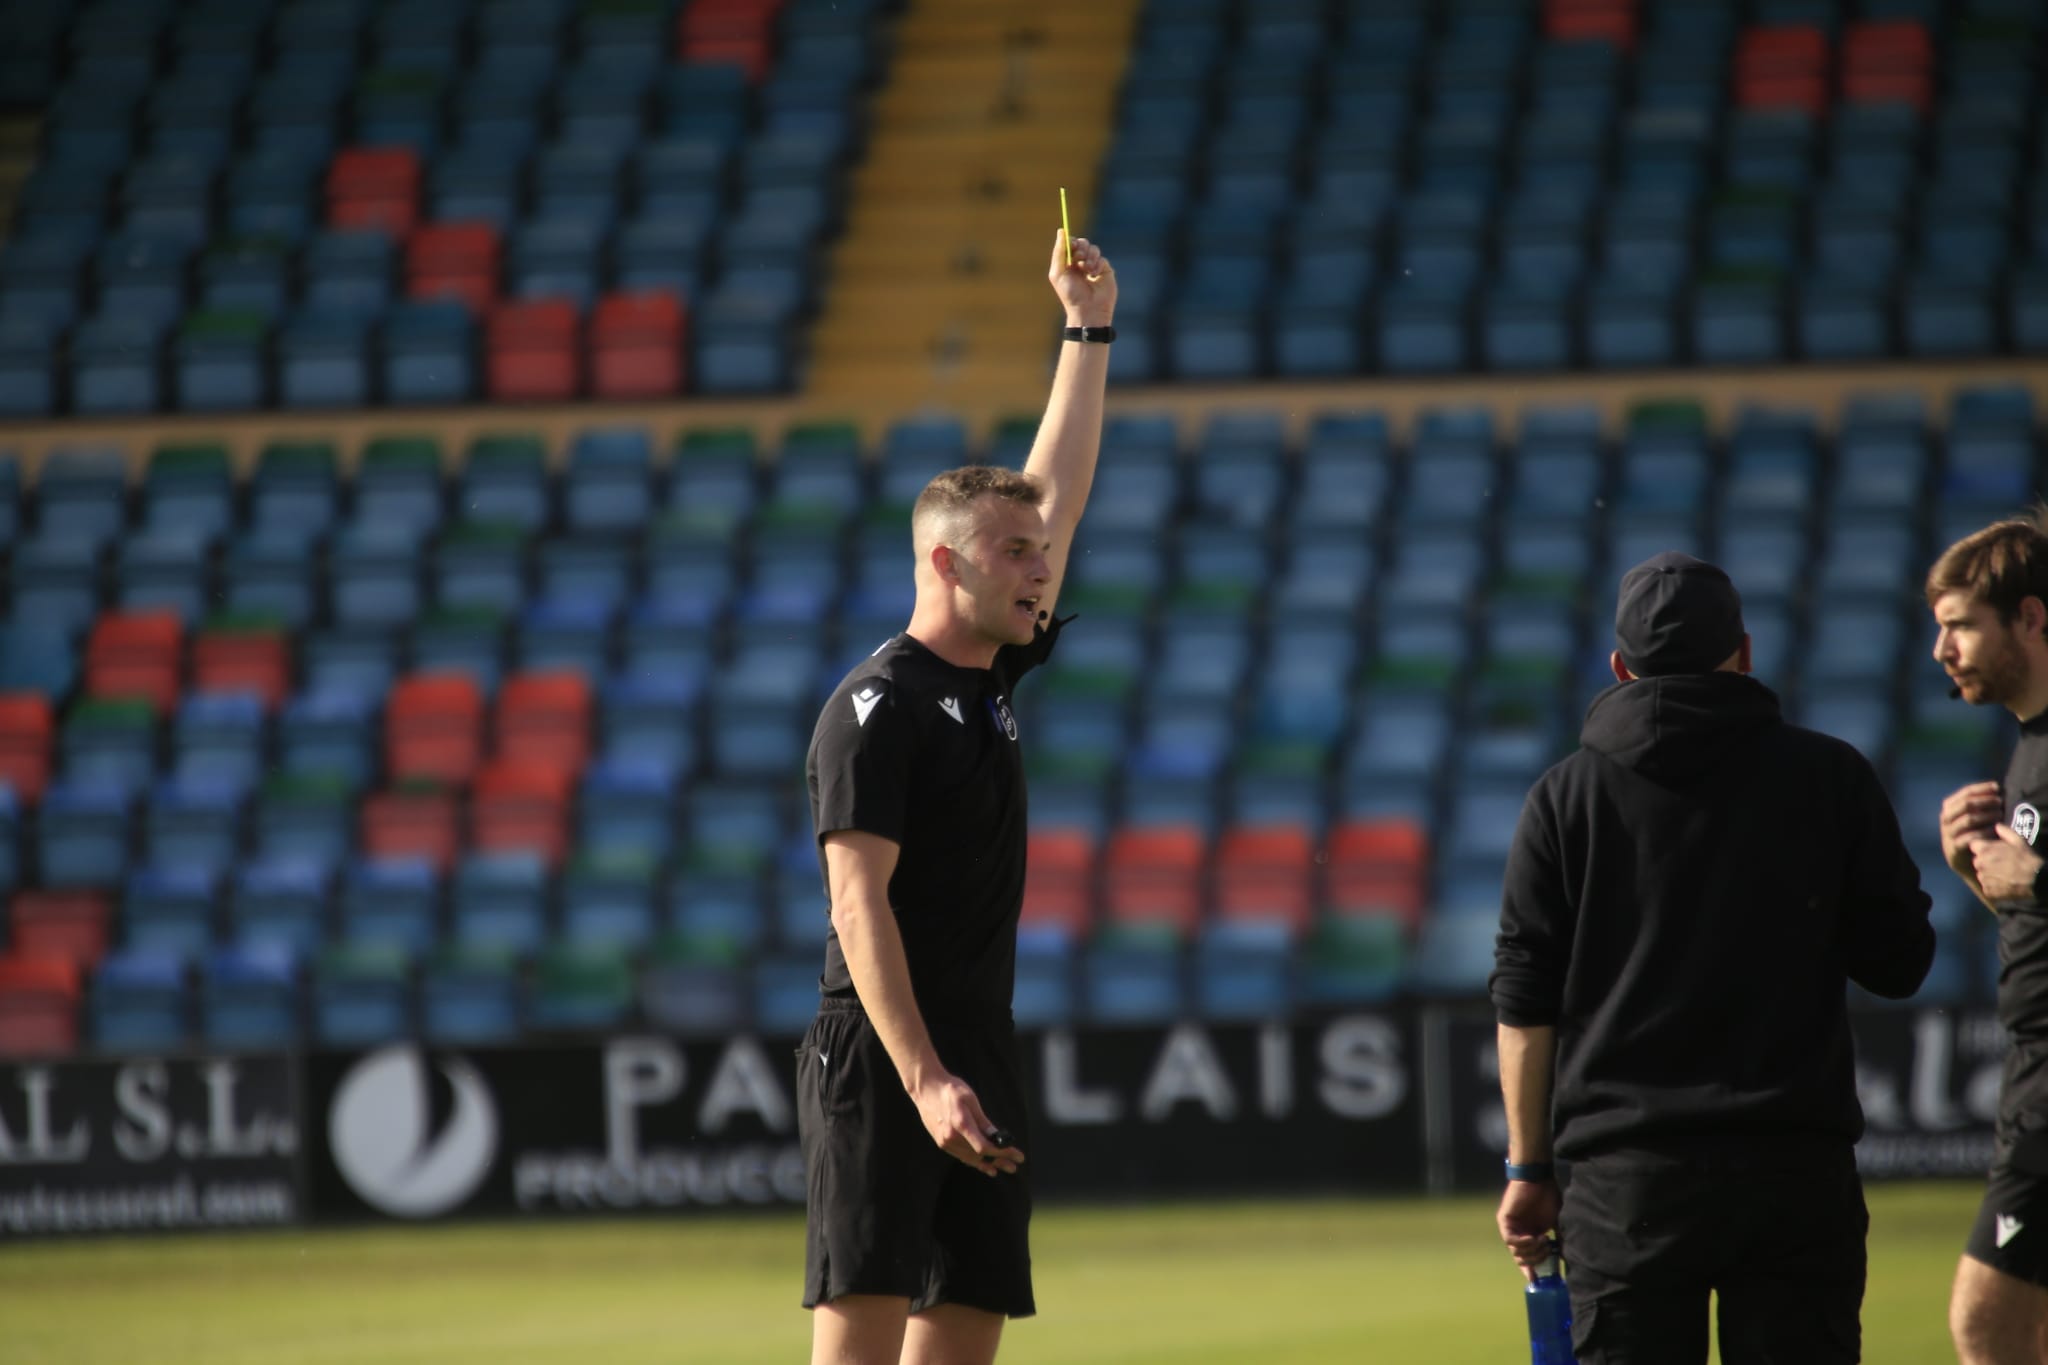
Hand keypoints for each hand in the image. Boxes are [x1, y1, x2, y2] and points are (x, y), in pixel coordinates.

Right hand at [910, 1072, 1024, 1176]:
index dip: (1002, 1154)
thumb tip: (997, 1137)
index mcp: (961, 1124)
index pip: (985, 1147)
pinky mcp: (941, 1142)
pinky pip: (961, 1156)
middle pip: (979, 1156)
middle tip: (1014, 1166)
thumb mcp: (971, 1099)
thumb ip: (983, 1121)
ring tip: (1002, 1168)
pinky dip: (974, 1161)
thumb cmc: (950, 1089)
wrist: (925, 1088)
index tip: (1017, 1155)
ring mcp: (945, 1142)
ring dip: (987, 1164)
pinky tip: (983, 1165)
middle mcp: (952, 1137)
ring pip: (970, 1159)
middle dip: (999, 1161)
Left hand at [1050, 230, 1115, 327]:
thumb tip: (1061, 231)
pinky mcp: (1105, 271)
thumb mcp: (1058, 273)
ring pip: (1093, 249)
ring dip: (1088, 257)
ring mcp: (1094, 266)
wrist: (1087, 310)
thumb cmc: (1070, 294)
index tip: (1071, 245)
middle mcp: (1080, 263)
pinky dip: (1096, 265)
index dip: (1071, 241)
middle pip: (1083, 243)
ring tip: (1086, 270)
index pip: (1070, 243)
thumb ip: (1059, 252)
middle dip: (1080, 248)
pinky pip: (1102, 259)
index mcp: (1067, 263)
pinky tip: (1093, 275)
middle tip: (1077, 259)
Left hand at [1498, 1179, 1561, 1281]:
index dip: (1532, 1271)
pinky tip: (1534, 1237)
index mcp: (1529, 1236)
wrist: (1539, 1178)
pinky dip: (1523, 1243)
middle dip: (1536, 1259)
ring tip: (1543, 1240)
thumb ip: (1559, 1240)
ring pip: (1516, 1253)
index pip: (1527, 1259)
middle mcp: (1519, 1234)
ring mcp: (1511, 1228)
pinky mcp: (1504, 1221)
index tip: (1539, 1280)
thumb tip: (1567, 1259)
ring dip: (1532, 1251)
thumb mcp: (1556, 1223)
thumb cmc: (1548, 1197)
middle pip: (1521, 1260)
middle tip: (1548, 1250)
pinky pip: (1510, 1240)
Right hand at [1942, 782, 2002, 880]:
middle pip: (1965, 804)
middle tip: (2000, 801)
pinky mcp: (1954, 848)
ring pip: (1968, 819)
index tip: (1997, 787)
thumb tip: (1995, 788)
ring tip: (2000, 814)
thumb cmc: (1974, 833)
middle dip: (1985, 801)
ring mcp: (1948, 834)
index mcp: (1949, 808)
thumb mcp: (1972, 816)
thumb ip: (1979, 804)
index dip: (1982, 788)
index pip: (1965, 792)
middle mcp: (1945, 819)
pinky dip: (1984, 832)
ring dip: (1986, 815)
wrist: (1965, 862)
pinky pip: (1969, 837)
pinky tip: (1995, 830)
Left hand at [1973, 824, 2043, 902]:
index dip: (1983, 847)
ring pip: (1981, 874)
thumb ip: (2005, 832)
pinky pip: (1986, 886)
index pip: (1974, 846)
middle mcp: (1980, 864)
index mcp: (1984, 850)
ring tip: (2004, 874)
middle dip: (1985, 861)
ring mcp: (1983, 879)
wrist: (2036, 880)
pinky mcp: (1987, 891)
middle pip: (1977, 861)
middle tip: (2000, 863)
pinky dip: (1993, 886)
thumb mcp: (2019, 841)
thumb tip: (1996, 826)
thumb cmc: (2027, 859)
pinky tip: (2004, 883)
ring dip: (1989, 873)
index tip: (1992, 850)